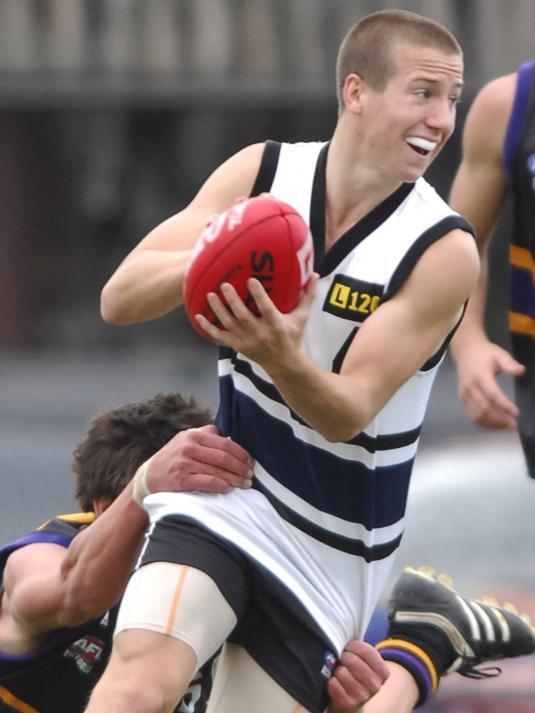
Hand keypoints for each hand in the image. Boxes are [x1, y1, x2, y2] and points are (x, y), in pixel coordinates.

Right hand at [146, 425, 253, 493]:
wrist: (149, 476)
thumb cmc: (172, 458)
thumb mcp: (185, 439)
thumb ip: (205, 434)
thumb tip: (228, 437)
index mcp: (193, 435)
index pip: (224, 443)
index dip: (241, 453)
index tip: (250, 461)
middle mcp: (189, 447)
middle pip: (224, 457)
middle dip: (241, 467)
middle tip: (250, 474)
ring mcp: (185, 464)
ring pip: (218, 471)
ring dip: (235, 478)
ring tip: (245, 483)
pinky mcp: (182, 480)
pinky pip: (207, 482)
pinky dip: (221, 485)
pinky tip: (228, 488)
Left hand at [195, 274, 317, 371]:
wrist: (284, 364)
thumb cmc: (293, 337)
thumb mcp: (302, 318)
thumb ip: (308, 296)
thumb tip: (316, 274)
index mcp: (275, 325)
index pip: (266, 308)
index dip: (258, 295)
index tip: (250, 280)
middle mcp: (259, 333)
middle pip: (242, 316)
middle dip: (232, 301)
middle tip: (224, 285)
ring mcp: (246, 341)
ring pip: (229, 325)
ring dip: (218, 310)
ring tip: (210, 295)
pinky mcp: (237, 346)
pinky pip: (219, 337)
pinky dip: (208, 328)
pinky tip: (198, 316)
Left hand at [326, 640, 389, 712]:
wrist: (352, 695)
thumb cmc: (357, 671)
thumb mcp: (364, 659)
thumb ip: (360, 649)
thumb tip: (346, 639)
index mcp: (383, 672)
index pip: (366, 651)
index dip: (353, 646)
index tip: (348, 647)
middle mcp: (375, 685)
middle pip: (353, 661)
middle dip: (344, 656)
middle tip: (342, 658)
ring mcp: (363, 696)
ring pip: (343, 673)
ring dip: (337, 669)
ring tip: (339, 670)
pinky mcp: (349, 704)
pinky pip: (335, 686)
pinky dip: (332, 681)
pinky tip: (335, 680)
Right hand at [455, 339, 524, 427]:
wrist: (466, 352)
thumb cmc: (485, 353)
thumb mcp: (499, 354)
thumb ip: (509, 363)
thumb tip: (521, 371)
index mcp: (480, 375)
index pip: (492, 394)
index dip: (504, 405)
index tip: (516, 413)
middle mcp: (470, 387)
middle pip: (484, 408)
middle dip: (499, 419)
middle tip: (513, 424)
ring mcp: (465, 395)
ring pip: (477, 415)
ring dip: (492, 423)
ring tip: (506, 426)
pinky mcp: (463, 400)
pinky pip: (472, 416)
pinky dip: (484, 423)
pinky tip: (495, 424)